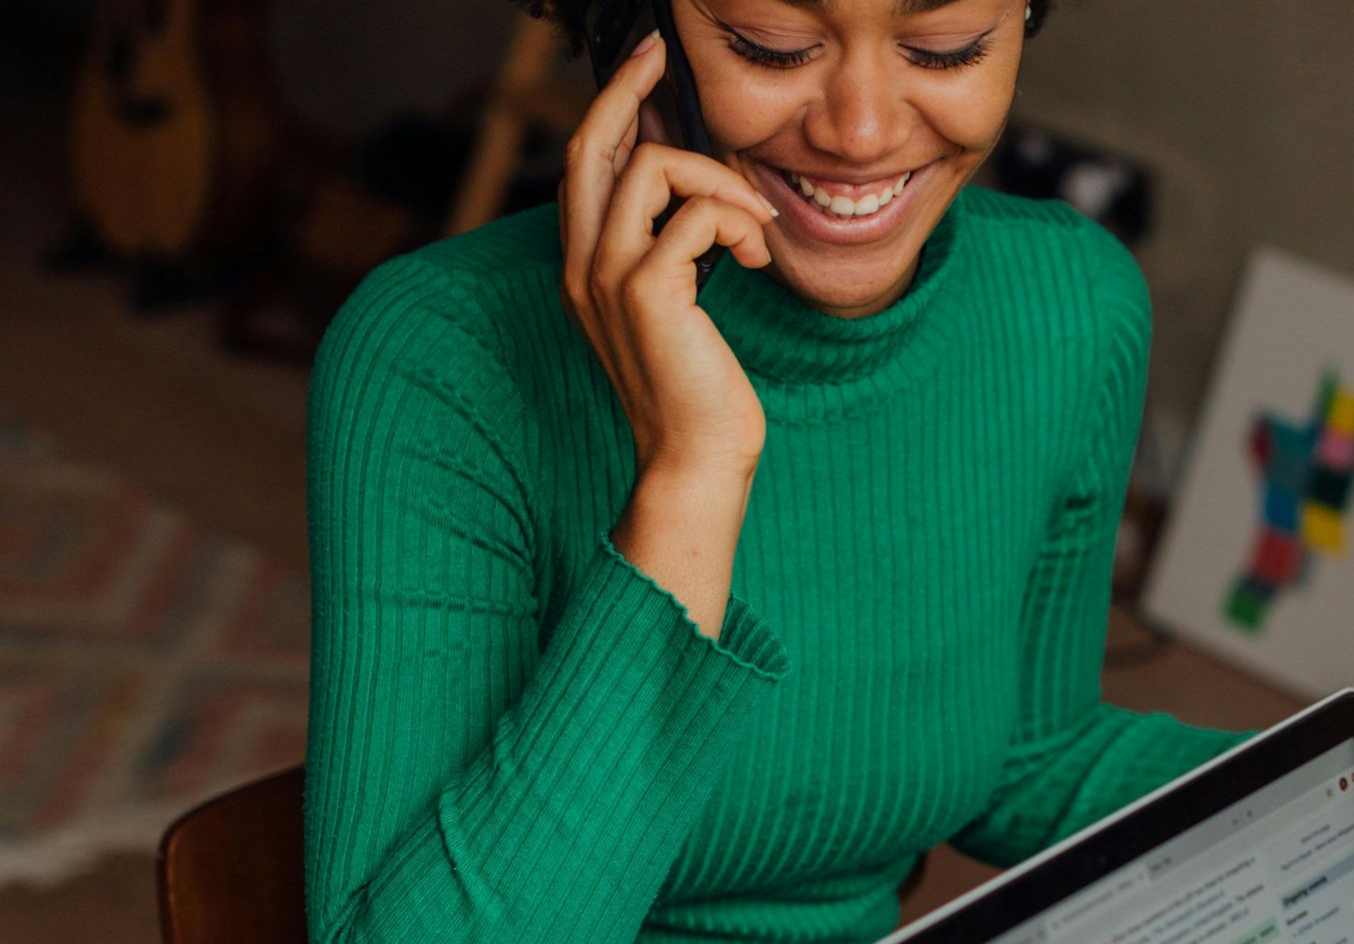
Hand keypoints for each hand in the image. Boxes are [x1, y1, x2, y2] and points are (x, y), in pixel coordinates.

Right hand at [556, 32, 779, 580]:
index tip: (646, 69)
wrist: (696, 461)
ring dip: (721, 182)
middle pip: (593, 145)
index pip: (583, 166)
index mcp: (584, 269)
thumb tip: (698, 194)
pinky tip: (757, 257)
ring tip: (755, 228)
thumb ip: (670, 254)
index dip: (610, 108)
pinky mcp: (648, 292)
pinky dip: (739, 222)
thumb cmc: (698, 393)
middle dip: (630, 89)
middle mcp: (583, 267)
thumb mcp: (677, 312)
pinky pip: (697, 213)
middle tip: (662, 57)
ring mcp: (609, 277)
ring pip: (655, 167)